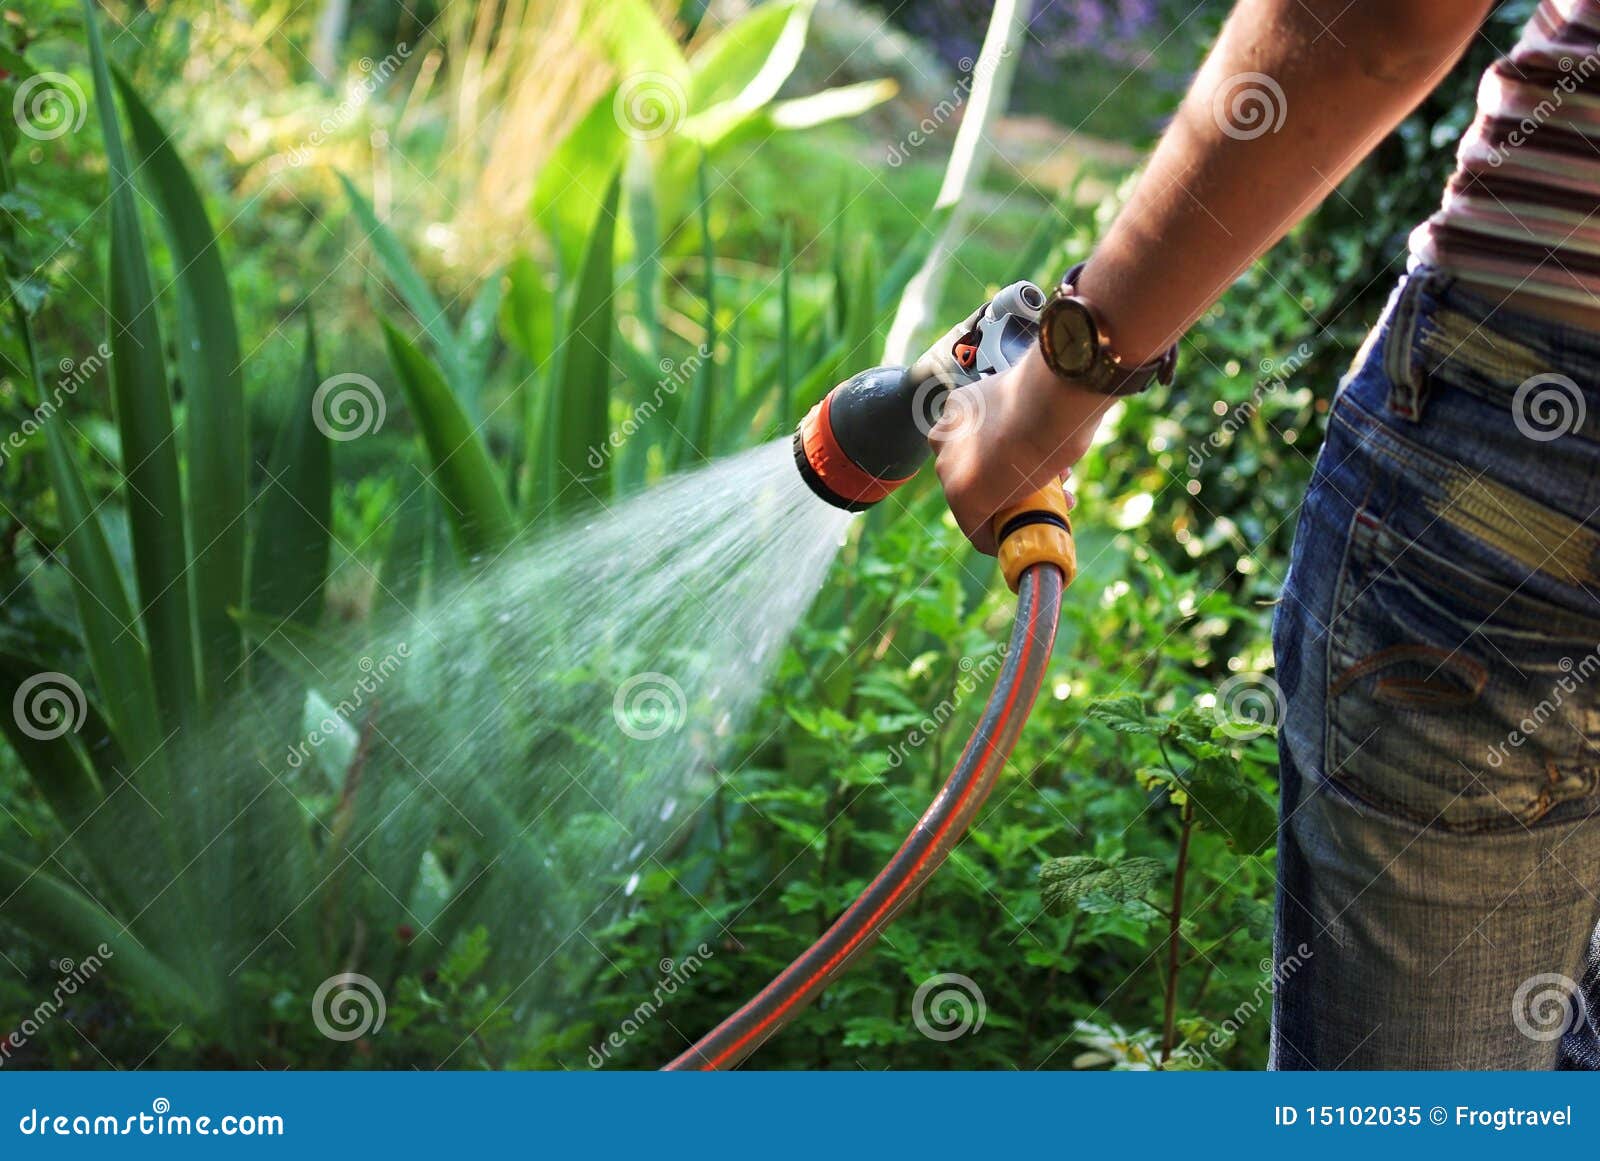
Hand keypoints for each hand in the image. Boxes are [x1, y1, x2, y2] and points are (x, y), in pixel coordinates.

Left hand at [930, 344, 1116, 553]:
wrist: (1049, 404)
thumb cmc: (1054, 394)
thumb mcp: (1035, 401)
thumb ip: (1029, 416)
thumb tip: (1051, 427)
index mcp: (962, 406)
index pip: (980, 445)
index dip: (1011, 460)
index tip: (1036, 465)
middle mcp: (947, 436)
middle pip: (979, 474)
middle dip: (1013, 487)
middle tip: (1050, 489)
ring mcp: (950, 467)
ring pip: (980, 501)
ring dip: (1015, 511)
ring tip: (1060, 504)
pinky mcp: (960, 497)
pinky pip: (976, 528)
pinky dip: (1000, 538)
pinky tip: (1025, 536)